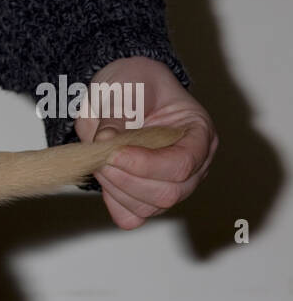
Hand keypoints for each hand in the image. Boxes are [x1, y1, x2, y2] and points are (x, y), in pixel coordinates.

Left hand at [75, 56, 218, 228]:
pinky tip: (106, 178)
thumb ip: (116, 114)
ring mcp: (173, 184)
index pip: (183, 163)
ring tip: (100, 160)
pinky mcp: (147, 197)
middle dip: (127, 177)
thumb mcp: (125, 87)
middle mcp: (194, 164)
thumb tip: (105, 140)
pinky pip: (132, 216)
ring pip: (149, 207)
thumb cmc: (133, 85)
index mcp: (199, 133)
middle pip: (169, 193)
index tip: (114, 153)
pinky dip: (114, 202)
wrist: (121, 93)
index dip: (146, 164)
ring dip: (116, 188)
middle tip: (101, 156)